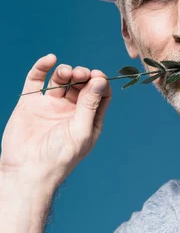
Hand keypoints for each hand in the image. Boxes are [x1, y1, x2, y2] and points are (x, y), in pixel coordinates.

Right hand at [0, 54, 111, 188]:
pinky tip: (50, 60)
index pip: (100, 94)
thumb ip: (90, 105)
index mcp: (88, 119)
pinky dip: (43, 67)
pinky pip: (37, 80)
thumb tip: (100, 80)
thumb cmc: (58, 158)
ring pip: (62, 80)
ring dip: (66, 71)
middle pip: (82, 83)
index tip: (98, 76)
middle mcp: (71, 110)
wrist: (26, 172)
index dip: (100, 83)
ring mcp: (51, 105)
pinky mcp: (31, 103)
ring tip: (67, 72)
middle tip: (81, 74)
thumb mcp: (80, 131)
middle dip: (83, 75)